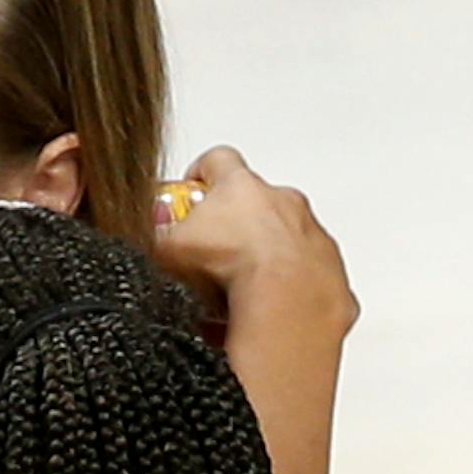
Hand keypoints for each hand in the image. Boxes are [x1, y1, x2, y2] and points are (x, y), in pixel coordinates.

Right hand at [151, 146, 357, 336]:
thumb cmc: (232, 267)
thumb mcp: (167, 249)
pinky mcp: (332, 272)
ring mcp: (313, 236)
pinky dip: (292, 290)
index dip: (201, 175)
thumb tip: (140, 234)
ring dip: (268, 257)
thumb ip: (153, 236)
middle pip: (257, 200)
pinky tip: (267, 313)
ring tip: (239, 293)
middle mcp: (285, 203)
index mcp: (242, 187)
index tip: (191, 193)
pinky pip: (310, 276)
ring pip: (289, 238)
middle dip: (237, 223)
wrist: (286, 303)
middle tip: (212, 254)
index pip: (219, 160)